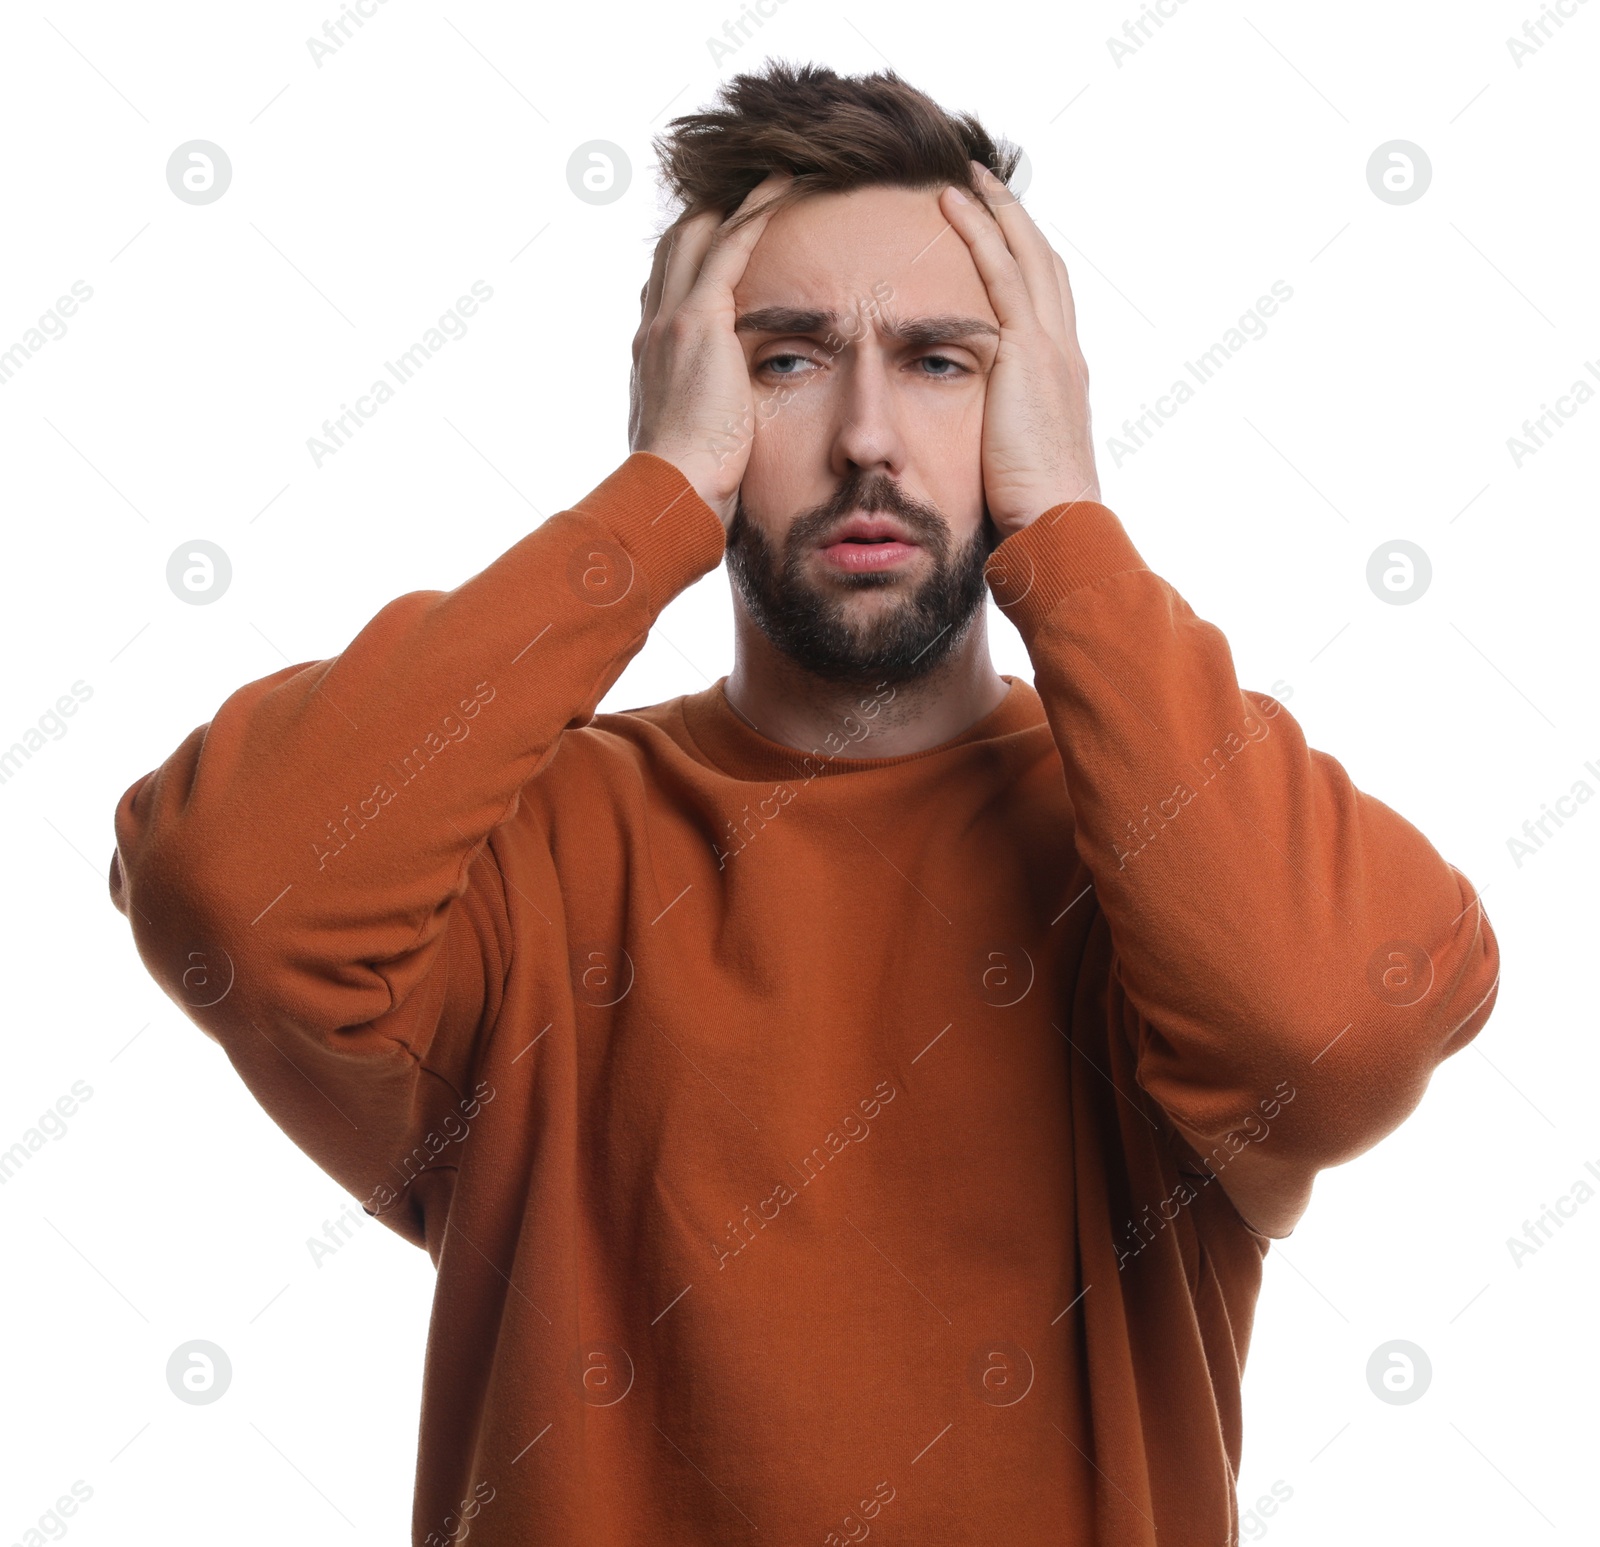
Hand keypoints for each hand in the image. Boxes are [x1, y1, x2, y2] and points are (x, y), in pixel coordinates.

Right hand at [630, 171, 792, 530]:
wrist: (670, 490)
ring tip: (772, 172)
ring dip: (735, 200)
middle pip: (677, 248)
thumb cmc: (685, 486)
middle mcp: (654, 327)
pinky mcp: (701, 320)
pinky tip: (782, 186)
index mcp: (650, 357)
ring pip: (702, 235)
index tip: (714, 233)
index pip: (666, 288)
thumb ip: (701, 424)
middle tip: (742, 182)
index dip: (689, 254)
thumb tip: (719, 436)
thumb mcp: (688, 446)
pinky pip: (731, 247)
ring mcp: (673, 319)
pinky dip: (755, 211)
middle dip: (707, 212)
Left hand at [938, 162, 1099, 536]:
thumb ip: (1001, 438)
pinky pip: (999, 272)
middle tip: (983, 179)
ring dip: (995, 208)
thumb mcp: (1016, 464)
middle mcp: (1063, 353)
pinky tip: (950, 203)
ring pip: (1024, 254)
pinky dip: (978, 230)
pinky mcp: (1027, 352)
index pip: (1046, 301)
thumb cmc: (1033, 513)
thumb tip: (978, 446)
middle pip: (1042, 263)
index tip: (1001, 231)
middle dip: (1015, 218)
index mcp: (1062, 378)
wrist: (1056, 525)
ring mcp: (1050, 348)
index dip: (1025, 259)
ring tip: (964, 174)